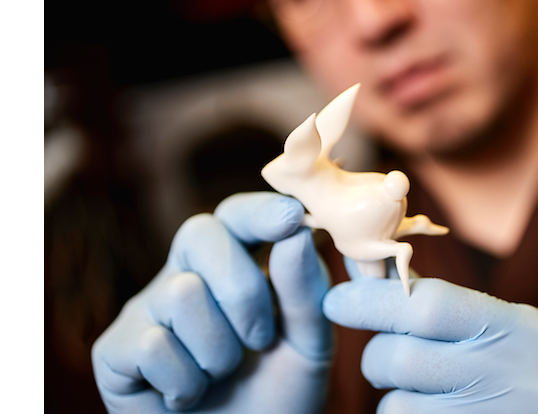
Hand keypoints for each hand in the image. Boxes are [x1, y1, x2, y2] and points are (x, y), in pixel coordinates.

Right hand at [92, 192, 332, 412]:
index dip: (258, 211)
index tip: (292, 216)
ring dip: (219, 351)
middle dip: (243, 290)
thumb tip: (296, 233)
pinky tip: (188, 396)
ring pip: (181, 293)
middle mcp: (185, 277)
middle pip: (199, 234)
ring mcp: (147, 310)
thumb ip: (306, 293)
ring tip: (221, 376)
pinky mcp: (115, 351)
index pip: (236, 216)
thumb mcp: (308, 346)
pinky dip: (185, 382)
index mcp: (233, 266)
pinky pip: (151, 344)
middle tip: (261, 341)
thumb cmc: (277, 395)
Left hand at [323, 259, 537, 413]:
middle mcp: (515, 377)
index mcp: (523, 330)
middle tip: (381, 357)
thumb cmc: (520, 368)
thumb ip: (442, 305)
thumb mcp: (501, 327)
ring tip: (421, 391)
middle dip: (377, 354)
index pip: (429, 306)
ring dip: (393, 394)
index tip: (337, 300)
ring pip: (398, 405)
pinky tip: (431, 410)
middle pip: (403, 359)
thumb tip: (368, 274)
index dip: (373, 301)